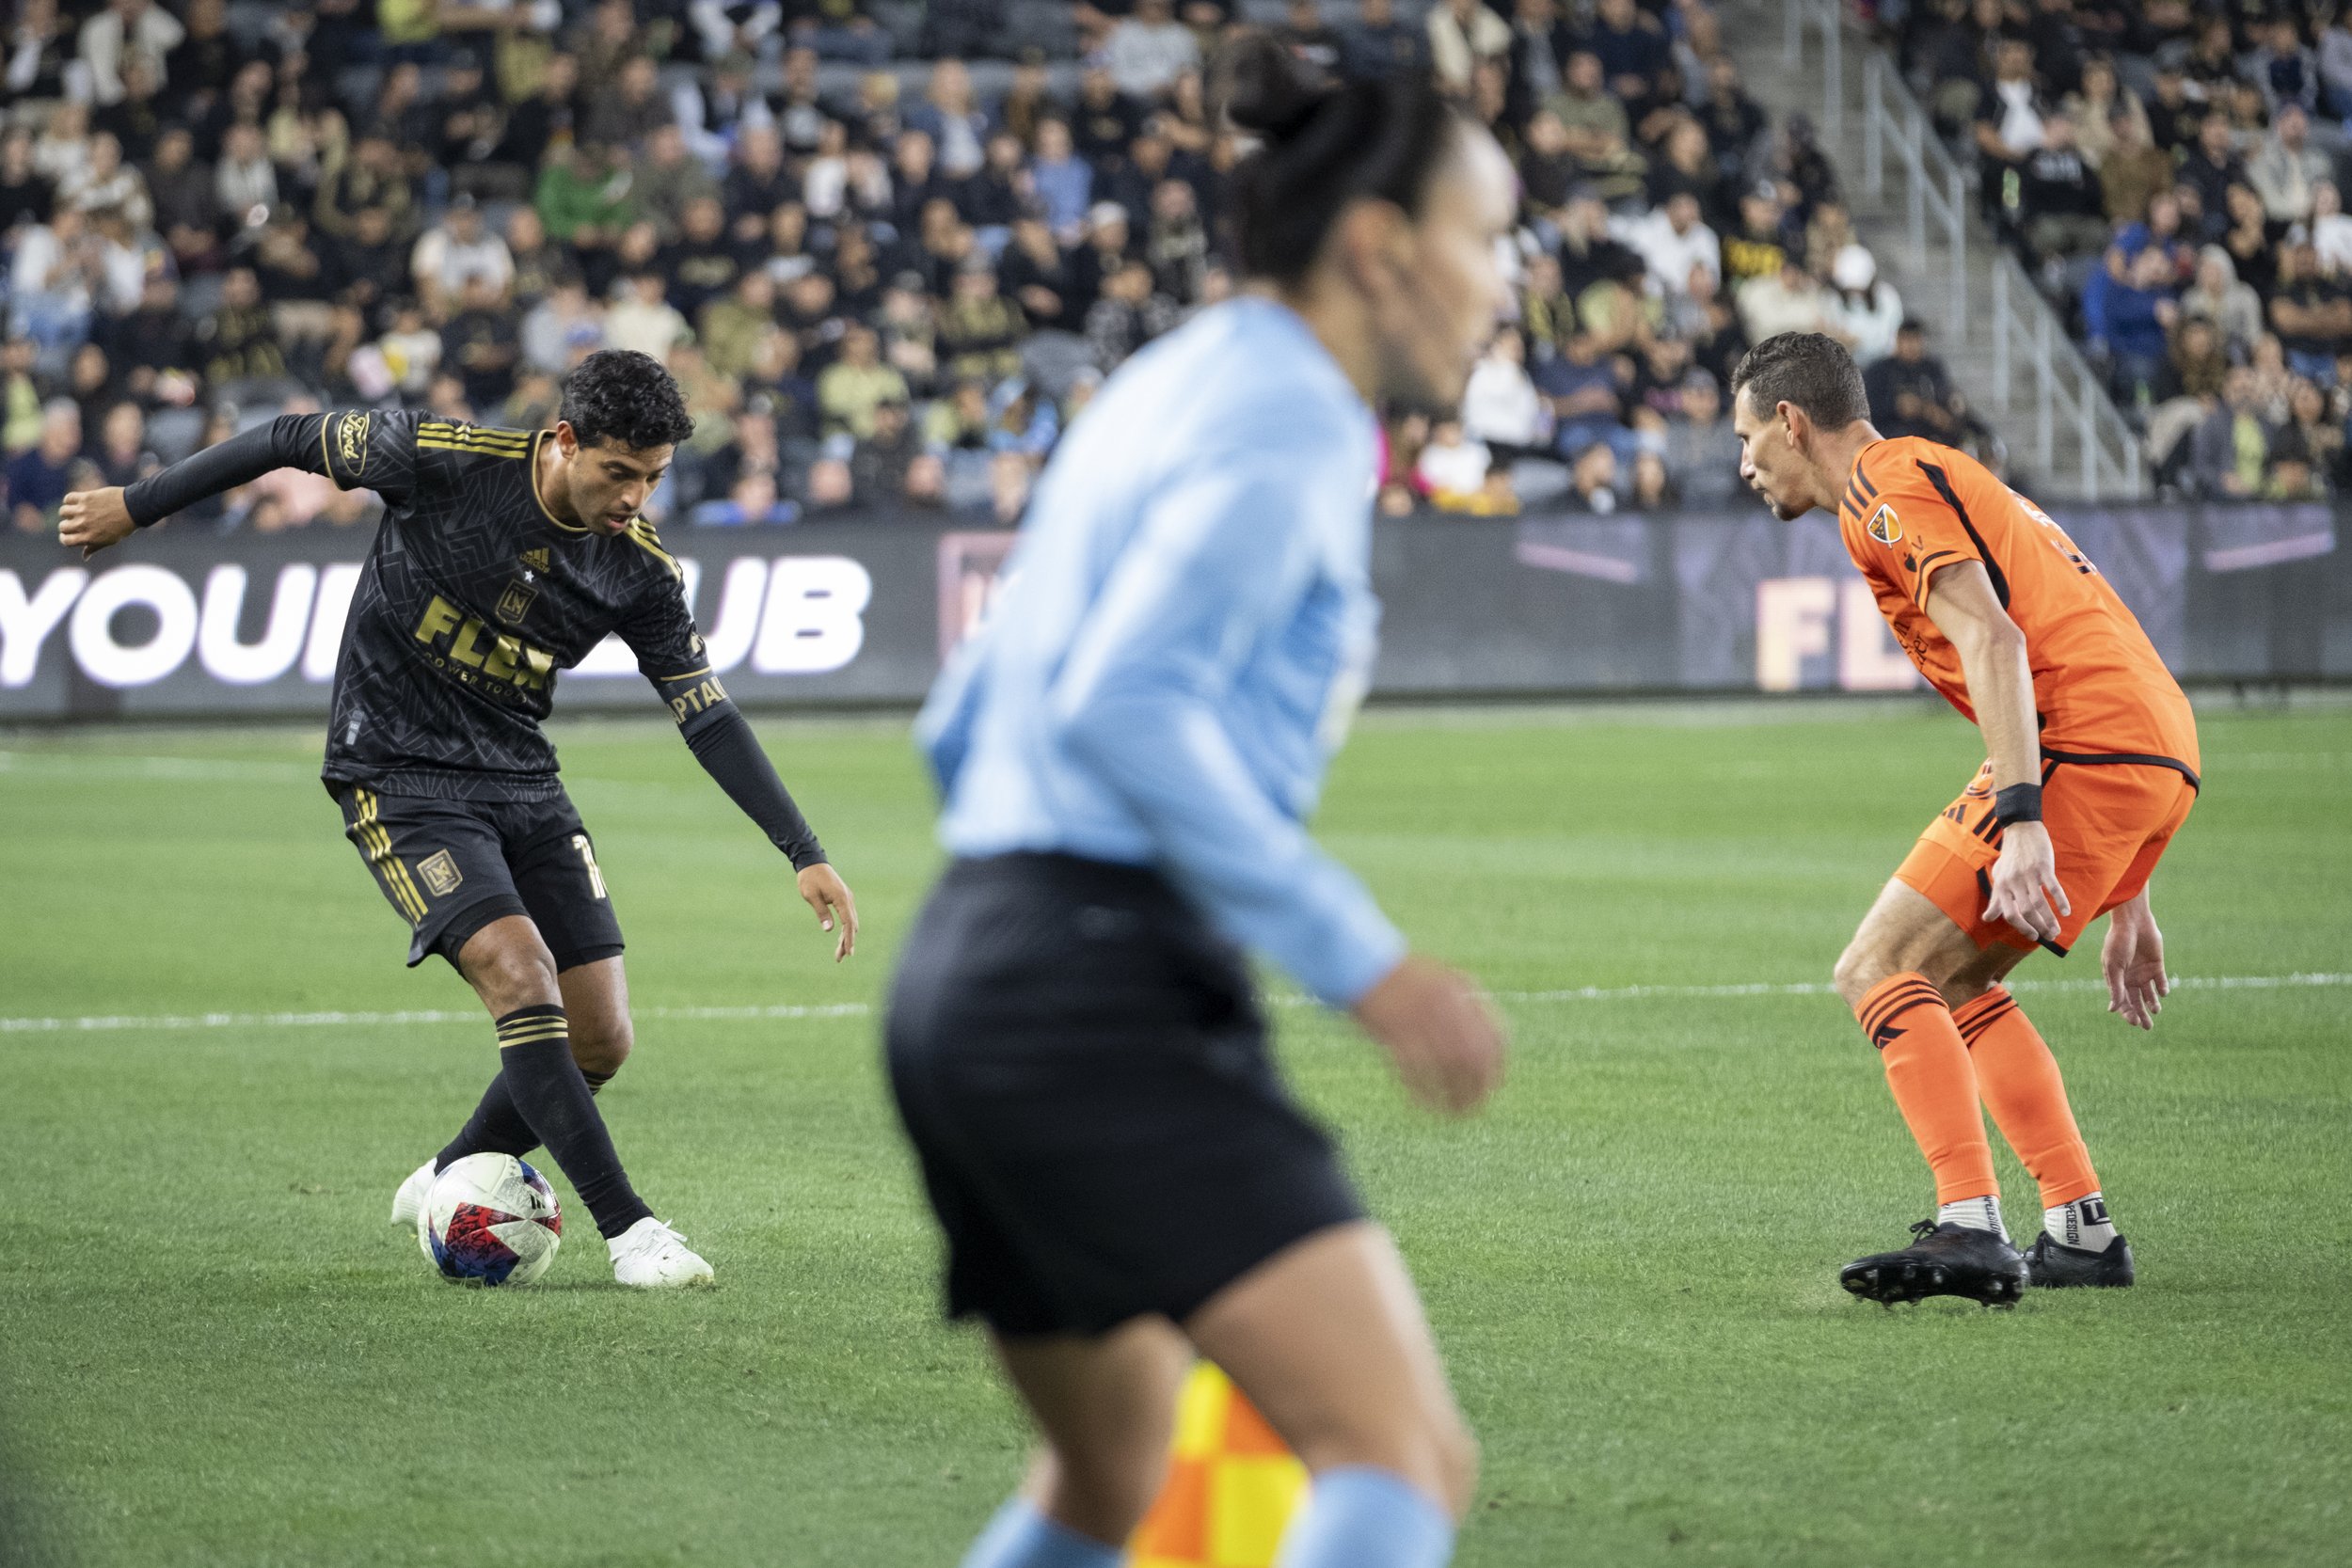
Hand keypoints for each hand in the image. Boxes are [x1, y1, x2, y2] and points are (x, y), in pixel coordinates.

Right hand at [59, 486, 135, 557]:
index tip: (69, 534)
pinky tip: (78, 501)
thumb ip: (94, 547)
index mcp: (88, 538)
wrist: (134, 508)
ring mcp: (83, 511)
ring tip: (76, 511)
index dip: (65, 538)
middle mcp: (83, 525)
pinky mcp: (85, 498)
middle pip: (62, 526)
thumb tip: (84, 557)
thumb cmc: (123, 526)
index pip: (65, 541)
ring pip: (63, 512)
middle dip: (67, 525)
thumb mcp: (109, 541)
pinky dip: (70, 500)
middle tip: (74, 522)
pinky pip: (68, 498)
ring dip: (67, 512)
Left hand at [796, 862, 857, 962]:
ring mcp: (847, 898)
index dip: (848, 939)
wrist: (812, 862)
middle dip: (847, 942)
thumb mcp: (811, 896)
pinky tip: (841, 938)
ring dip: (847, 937)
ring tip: (839, 953)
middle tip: (840, 958)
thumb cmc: (809, 879)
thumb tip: (829, 930)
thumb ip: (822, 913)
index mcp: (841, 898)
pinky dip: (846, 928)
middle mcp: (848, 899)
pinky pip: (848, 917)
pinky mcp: (844, 898)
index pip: (848, 923)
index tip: (848, 952)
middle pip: (852, 925)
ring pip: (851, 922)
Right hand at [1351, 954, 1506, 1115]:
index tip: (1494, 1086)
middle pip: (1475, 1058)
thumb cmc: (1397, 976)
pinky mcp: (1394, 1032)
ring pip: (1448, 1070)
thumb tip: (1484, 1039)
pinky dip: (1423, 1093)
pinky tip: (1423, 1105)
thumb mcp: (1439, 979)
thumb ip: (1463, 1003)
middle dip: (1479, 1089)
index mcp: (1460, 992)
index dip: (1498, 1067)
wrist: (1359, 962)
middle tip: (1474, 1108)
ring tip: (1452, 1114)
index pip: (1495, 1037)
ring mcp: (1420, 1019)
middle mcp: (1446, 1006)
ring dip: (1454, 1097)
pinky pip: (1416, 1072)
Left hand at [1982, 820, 2070, 945]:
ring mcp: (2028, 874)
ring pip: (2039, 903)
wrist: (2020, 829)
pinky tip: (2066, 912)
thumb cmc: (2010, 857)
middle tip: (2050, 936)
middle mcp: (2013, 882)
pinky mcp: (2043, 866)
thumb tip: (1986, 919)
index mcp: (2001, 886)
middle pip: (2026, 911)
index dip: (2021, 928)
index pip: (2009, 914)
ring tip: (2057, 930)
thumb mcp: (1998, 876)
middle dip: (2039, 927)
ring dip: (2050, 919)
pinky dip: (2060, 901)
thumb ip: (1995, 900)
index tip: (2033, 936)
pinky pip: (2052, 887)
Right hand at [2101, 898, 2168, 1029]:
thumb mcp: (2114, 967)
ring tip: (2156, 1010)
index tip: (2134, 1022)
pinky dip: (2163, 989)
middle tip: (2147, 1027)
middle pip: (2136, 1001)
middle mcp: (2130, 978)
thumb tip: (2112, 1010)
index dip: (2127, 1013)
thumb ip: (2116, 988)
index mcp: (2116, 979)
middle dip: (2141, 1014)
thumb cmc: (2118, 943)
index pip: (2122, 1002)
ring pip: (2150, 994)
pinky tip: (2162, 993)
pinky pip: (2161, 981)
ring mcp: (2144, 972)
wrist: (2133, 922)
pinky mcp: (2157, 966)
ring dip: (2153, 1004)